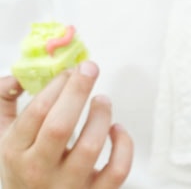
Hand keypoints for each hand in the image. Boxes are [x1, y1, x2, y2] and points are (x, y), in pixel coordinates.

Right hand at [0, 63, 132, 187]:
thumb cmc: (23, 165)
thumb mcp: (3, 135)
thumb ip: (4, 102)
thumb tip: (18, 77)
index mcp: (15, 151)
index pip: (36, 113)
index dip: (57, 86)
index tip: (71, 70)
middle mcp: (38, 170)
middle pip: (60, 126)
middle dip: (78, 91)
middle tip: (90, 68)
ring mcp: (67, 185)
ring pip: (90, 147)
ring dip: (101, 116)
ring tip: (102, 100)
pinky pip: (117, 169)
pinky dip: (124, 145)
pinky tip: (116, 129)